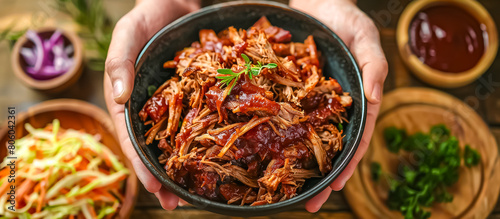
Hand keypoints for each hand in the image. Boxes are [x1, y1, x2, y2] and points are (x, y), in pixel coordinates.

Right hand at [104, 0, 198, 209]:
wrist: (176, 4)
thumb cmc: (147, 17)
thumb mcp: (128, 33)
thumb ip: (120, 61)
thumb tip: (118, 97)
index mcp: (129, 101)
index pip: (131, 139)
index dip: (141, 165)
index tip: (154, 187)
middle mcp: (151, 108)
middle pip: (154, 149)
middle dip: (163, 177)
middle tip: (177, 203)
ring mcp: (174, 104)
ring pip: (178, 141)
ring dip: (185, 166)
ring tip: (196, 193)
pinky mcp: (196, 96)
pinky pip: (200, 120)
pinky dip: (205, 140)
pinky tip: (217, 157)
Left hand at [290, 0, 388, 212]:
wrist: (314, 1)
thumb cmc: (344, 16)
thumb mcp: (364, 34)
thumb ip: (373, 64)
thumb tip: (373, 98)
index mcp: (354, 99)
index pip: (355, 138)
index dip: (348, 164)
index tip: (337, 186)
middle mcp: (331, 106)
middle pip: (329, 147)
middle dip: (321, 177)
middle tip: (309, 204)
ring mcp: (309, 101)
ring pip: (305, 138)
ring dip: (298, 165)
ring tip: (287, 192)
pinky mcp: (288, 91)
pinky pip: (282, 116)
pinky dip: (277, 136)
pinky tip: (266, 153)